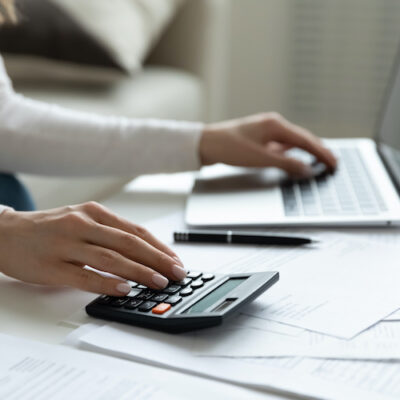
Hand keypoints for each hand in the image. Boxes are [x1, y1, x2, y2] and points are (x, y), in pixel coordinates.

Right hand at [0, 202, 185, 295]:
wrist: (6, 234)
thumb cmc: (51, 228)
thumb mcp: (82, 220)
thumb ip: (110, 233)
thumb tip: (145, 252)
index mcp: (94, 212)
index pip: (135, 231)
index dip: (159, 247)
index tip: (176, 260)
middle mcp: (83, 224)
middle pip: (128, 243)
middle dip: (157, 260)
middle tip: (176, 273)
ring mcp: (66, 244)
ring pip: (110, 258)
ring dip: (139, 272)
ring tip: (158, 283)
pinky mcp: (52, 266)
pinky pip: (84, 276)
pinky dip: (107, 283)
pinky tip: (124, 290)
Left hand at [200, 113, 336, 175]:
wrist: (206, 144)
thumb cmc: (230, 148)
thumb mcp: (261, 159)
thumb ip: (287, 164)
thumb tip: (308, 169)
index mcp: (275, 125)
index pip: (306, 140)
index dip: (322, 153)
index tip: (334, 163)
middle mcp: (272, 124)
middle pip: (301, 138)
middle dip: (318, 150)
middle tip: (332, 162)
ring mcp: (265, 130)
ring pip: (291, 141)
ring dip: (304, 151)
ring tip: (318, 161)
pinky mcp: (258, 137)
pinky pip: (280, 144)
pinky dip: (290, 152)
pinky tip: (293, 158)